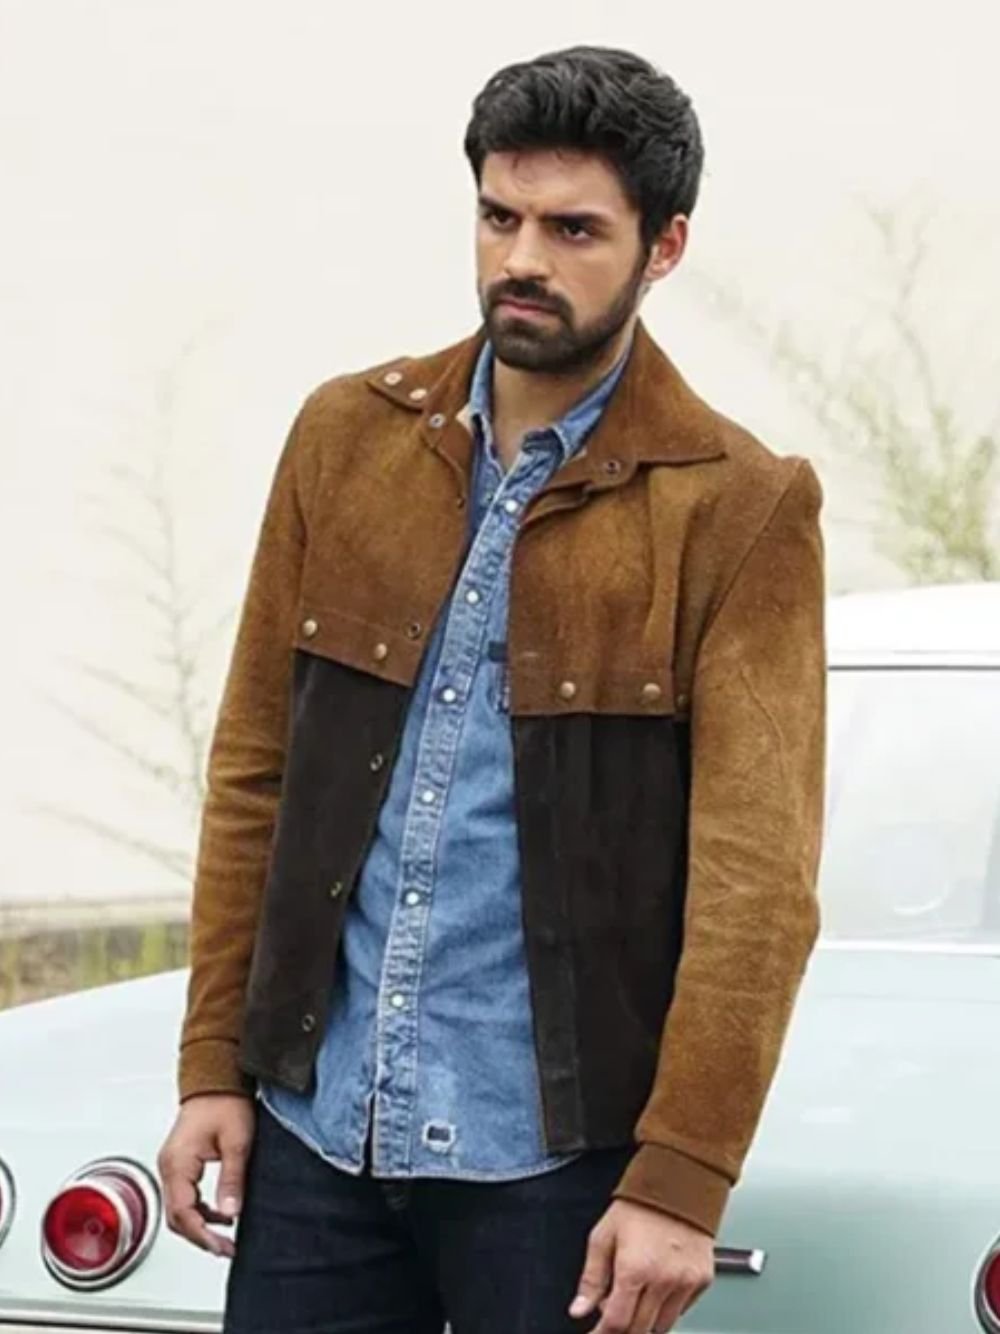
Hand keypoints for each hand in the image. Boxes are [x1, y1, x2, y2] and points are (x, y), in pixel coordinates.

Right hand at [157, 1093, 255, 1257]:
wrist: (217, 1078)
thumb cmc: (225, 1101)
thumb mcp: (236, 1142)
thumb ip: (231, 1179)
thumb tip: (230, 1213)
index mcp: (177, 1162)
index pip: (183, 1212)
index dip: (202, 1235)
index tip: (222, 1247)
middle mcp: (169, 1165)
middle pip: (177, 1216)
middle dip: (200, 1236)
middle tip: (226, 1248)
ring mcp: (172, 1164)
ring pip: (179, 1208)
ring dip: (200, 1225)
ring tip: (225, 1236)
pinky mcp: (179, 1162)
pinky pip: (184, 1196)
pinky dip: (200, 1210)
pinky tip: (221, 1214)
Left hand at [568, 1199, 713, 1331]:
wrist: (679, 1181)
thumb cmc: (640, 1204)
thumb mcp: (603, 1235)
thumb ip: (591, 1277)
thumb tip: (579, 1309)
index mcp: (635, 1269)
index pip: (616, 1322)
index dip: (602, 1333)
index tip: (595, 1333)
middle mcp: (663, 1281)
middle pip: (640, 1329)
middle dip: (622, 1329)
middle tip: (611, 1315)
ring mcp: (686, 1283)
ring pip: (662, 1326)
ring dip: (644, 1322)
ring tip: (633, 1301)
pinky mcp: (702, 1280)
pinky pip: (682, 1311)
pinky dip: (666, 1310)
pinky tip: (654, 1293)